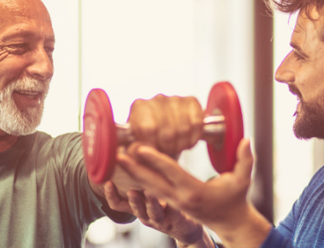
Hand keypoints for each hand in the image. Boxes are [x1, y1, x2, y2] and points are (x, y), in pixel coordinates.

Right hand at [104, 181, 211, 246]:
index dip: (111, 196)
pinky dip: (172, 204)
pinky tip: (173, 195)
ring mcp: (160, 218)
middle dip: (133, 199)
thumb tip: (132, 151)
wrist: (183, 225)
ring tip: (149, 191)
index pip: (118, 205)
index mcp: (136, 207)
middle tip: (130, 189)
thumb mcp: (147, 192)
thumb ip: (140, 178)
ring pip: (152, 212)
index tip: (107, 182)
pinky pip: (173, 211)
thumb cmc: (163, 204)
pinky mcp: (175, 218)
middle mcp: (145, 214)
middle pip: (135, 209)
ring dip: (150, 201)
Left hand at [117, 139, 271, 247]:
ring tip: (117, 158)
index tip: (141, 148)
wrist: (229, 223)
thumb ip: (244, 160)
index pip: (172, 172)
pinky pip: (151, 189)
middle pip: (152, 181)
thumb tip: (246, 140)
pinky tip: (128, 168)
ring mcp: (173, 201)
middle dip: (134, 168)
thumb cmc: (235, 199)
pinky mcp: (170, 201)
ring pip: (148, 186)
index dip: (155, 160)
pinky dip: (139, 178)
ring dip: (132, 173)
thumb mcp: (242, 180)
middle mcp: (179, 198)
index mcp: (194, 192)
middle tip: (117, 154)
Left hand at [127, 95, 202, 157]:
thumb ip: (133, 148)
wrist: (161, 129)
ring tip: (175, 148)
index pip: (149, 129)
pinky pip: (197, 123)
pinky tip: (186, 142)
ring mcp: (175, 99)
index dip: (153, 145)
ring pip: (184, 129)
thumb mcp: (134, 143)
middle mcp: (157, 99)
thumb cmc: (145, 137)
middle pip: (169, 132)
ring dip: (181, 145)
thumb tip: (137, 151)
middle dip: (168, 148)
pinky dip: (193, 138)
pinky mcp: (191, 101)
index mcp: (139, 107)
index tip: (153, 152)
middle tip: (166, 152)